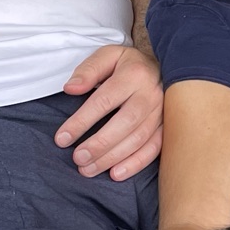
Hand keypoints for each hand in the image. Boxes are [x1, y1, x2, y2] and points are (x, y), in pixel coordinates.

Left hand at [54, 45, 162, 178]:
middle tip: (77, 158)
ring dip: (112, 158)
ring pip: (138, 139)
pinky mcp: (168, 127)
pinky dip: (135, 163)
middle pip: (124, 123)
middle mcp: (151, 94)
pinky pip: (154, 148)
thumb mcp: (107, 56)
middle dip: (99, 144)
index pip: (104, 101)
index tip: (62, 138)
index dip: (81, 122)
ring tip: (88, 169)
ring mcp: (162, 112)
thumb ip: (88, 70)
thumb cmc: (128, 64)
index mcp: (134, 74)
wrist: (165, 67)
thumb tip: (71, 88)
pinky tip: (116, 173)